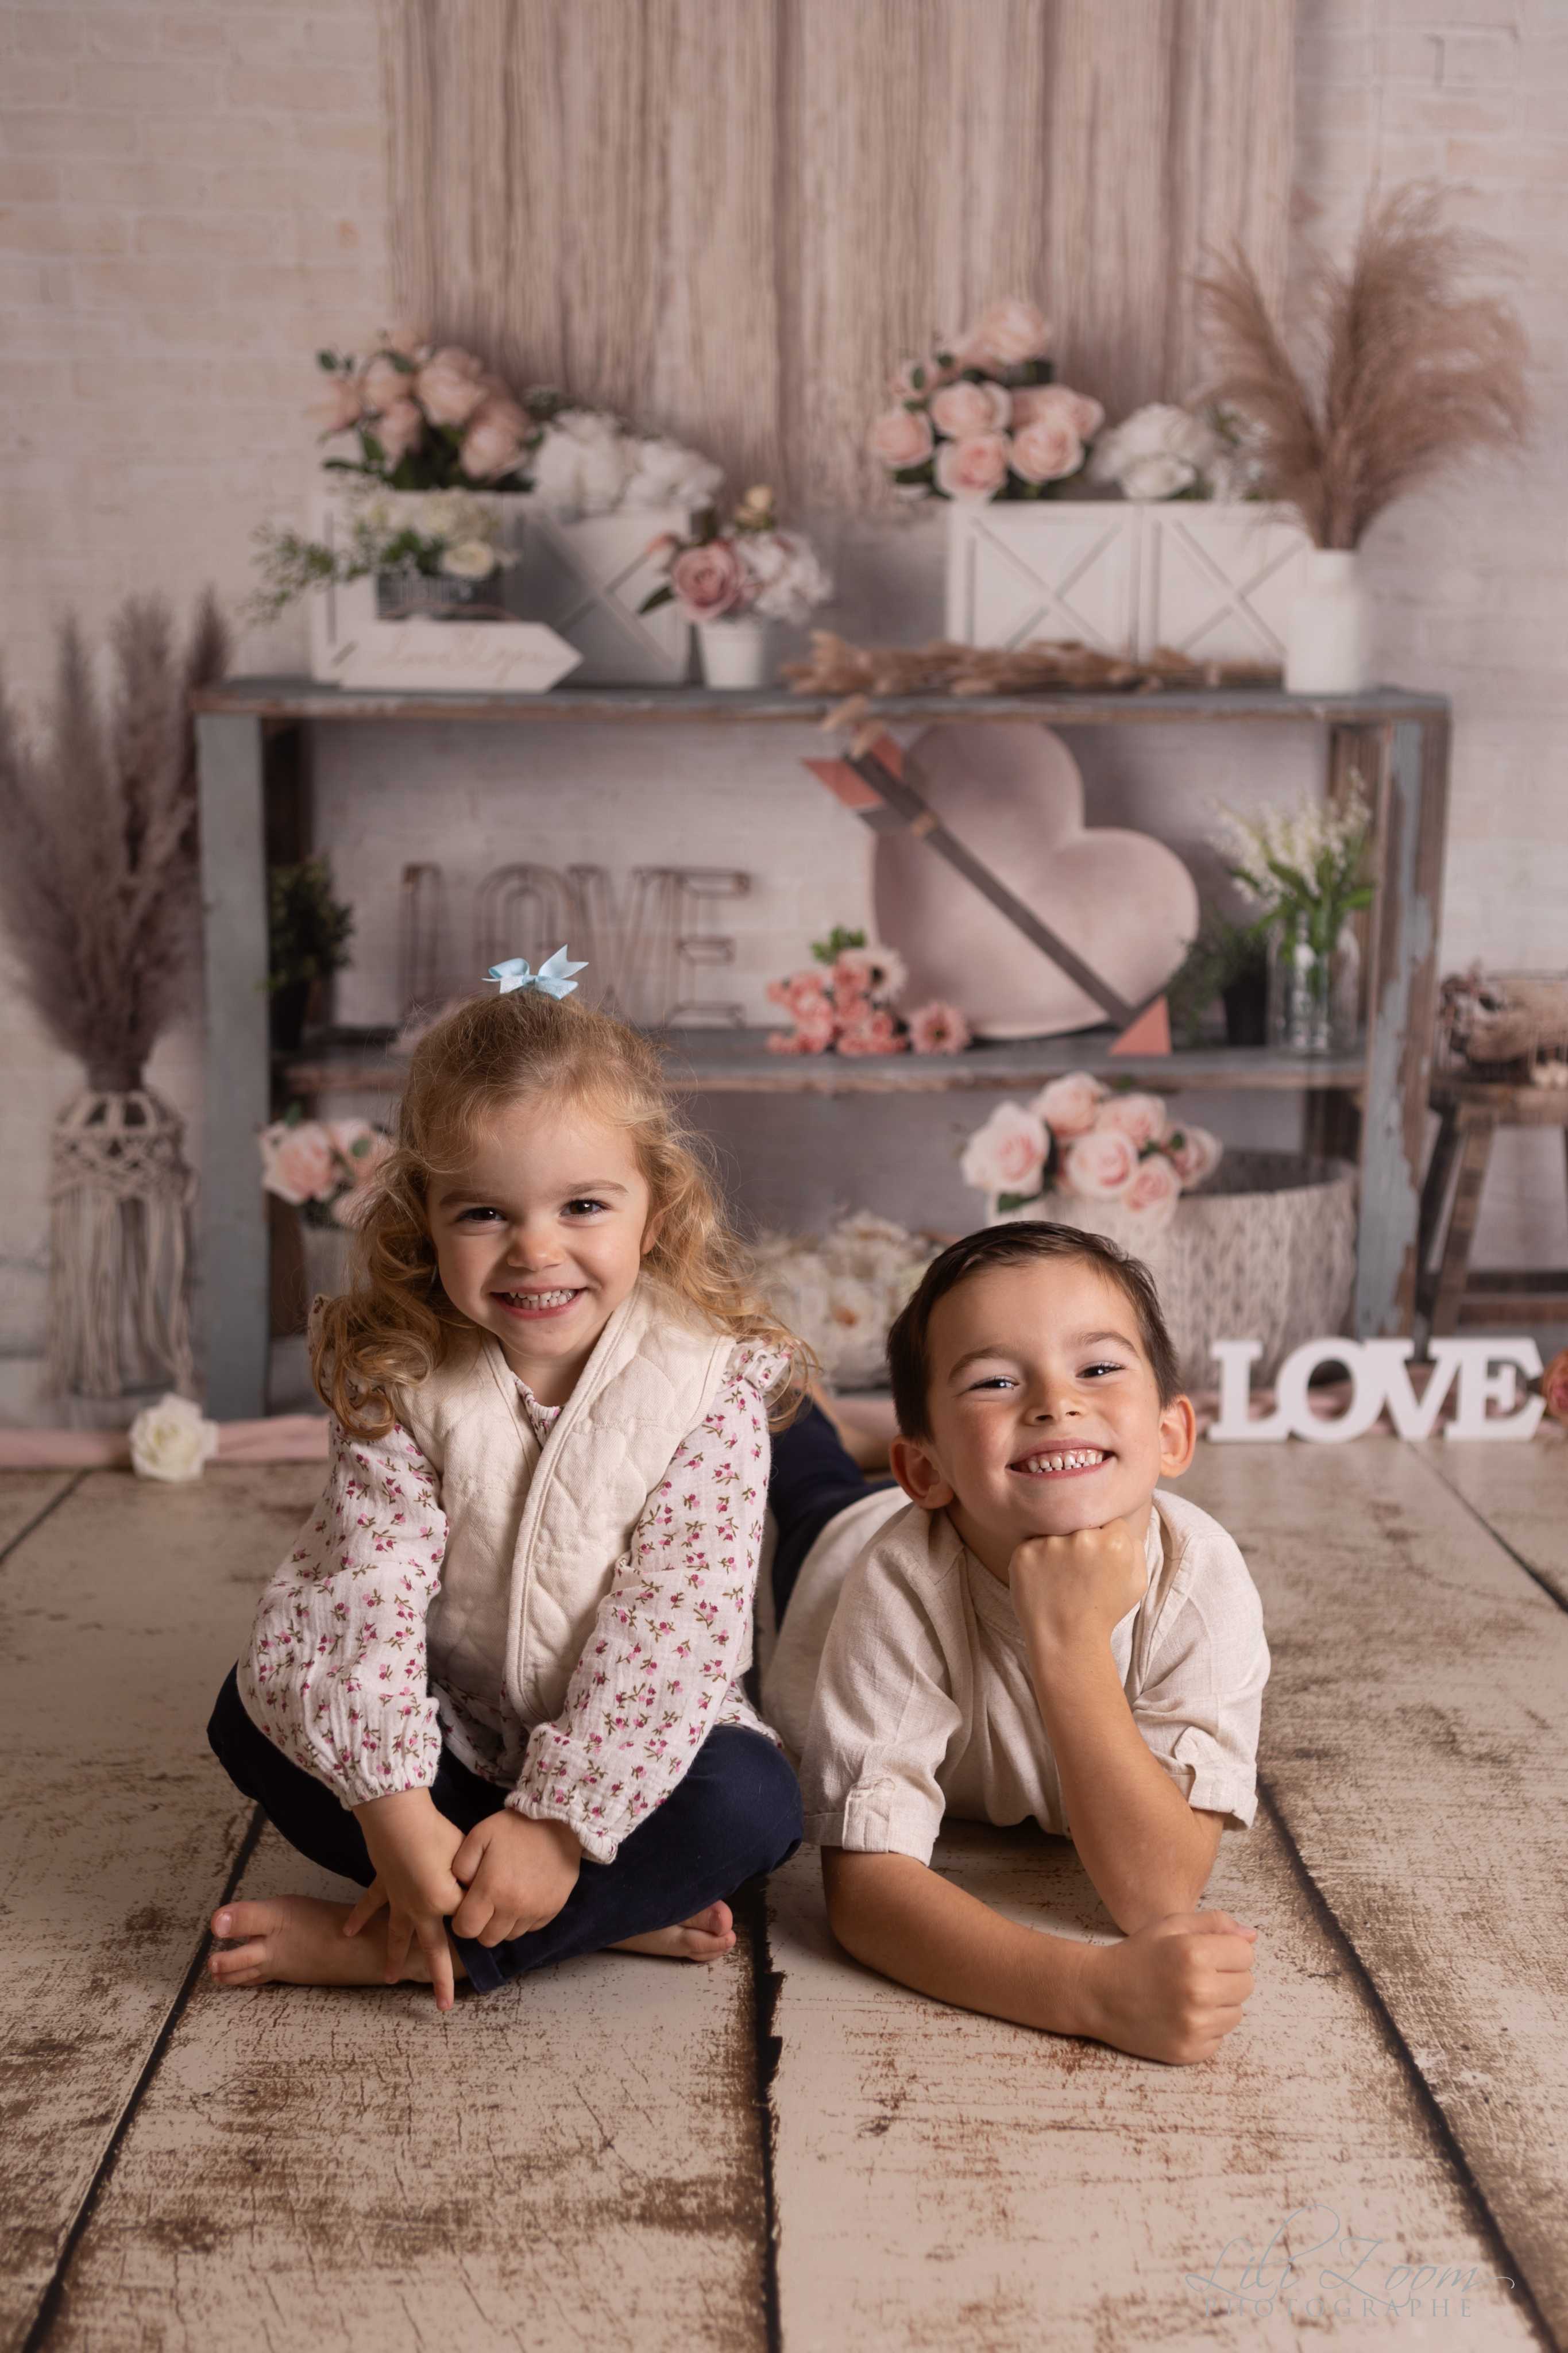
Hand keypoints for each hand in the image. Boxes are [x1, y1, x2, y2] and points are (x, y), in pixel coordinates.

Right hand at [344, 1787, 465, 2011]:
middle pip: (433, 1950)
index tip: (492, 1904)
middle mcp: (420, 1909)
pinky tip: (346, 1934)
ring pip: (397, 1937)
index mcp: (443, 1903)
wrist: (397, 1817)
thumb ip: (474, 1880)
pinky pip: (370, 1904)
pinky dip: (358, 1918)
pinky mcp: (384, 1884)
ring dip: (394, 1959)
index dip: (480, 1912)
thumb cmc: (436, 1833)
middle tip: (444, 2007)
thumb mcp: (465, 1856)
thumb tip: (482, 1893)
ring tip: (390, 1981)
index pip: (468, 1919)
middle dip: (440, 1979)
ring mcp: (399, 1899)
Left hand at [449, 1809, 580, 1946]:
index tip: (466, 1908)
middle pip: (488, 1939)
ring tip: (505, 1899)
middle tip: (485, 1904)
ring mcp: (535, 1911)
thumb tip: (459, 1889)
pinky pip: (530, 1928)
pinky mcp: (552, 1910)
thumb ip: (461, 1865)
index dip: (461, 1922)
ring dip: (503, 1924)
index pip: (466, 1929)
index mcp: (492, 1889)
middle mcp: (513, 1907)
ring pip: (509, 1936)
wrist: (561, 1822)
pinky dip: (523, 1919)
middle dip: (481, 1926)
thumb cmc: (516, 1827)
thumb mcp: (480, 1835)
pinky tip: (524, 1897)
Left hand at [1009, 1517, 1146, 1650]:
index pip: (1110, 1522)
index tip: (1099, 1560)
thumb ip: (1136, 1547)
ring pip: (1056, 1533)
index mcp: (1115, 1542)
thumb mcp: (1136, 1582)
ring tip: (1060, 1579)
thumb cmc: (1104, 1612)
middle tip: (1078, 1571)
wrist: (1067, 1640)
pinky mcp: (1025, 1553)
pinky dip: (1036, 1561)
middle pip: (1082, 1524)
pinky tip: (1044, 1582)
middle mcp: (1083, 1538)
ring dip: (1057, 1550)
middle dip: (1082, 1542)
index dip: (1106, 1541)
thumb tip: (1122, 1525)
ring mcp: (1050, 1544)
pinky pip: (1032, 1546)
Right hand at [1078, 1910, 1258, 2064]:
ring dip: (1219, 2004)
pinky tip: (1181, 2016)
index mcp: (1194, 1954)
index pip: (1246, 1953)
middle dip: (1227, 1977)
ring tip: (1187, 1996)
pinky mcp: (1190, 2051)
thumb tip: (1252, 1936)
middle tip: (1195, 1975)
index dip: (1228, 1951)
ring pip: (1237, 2013)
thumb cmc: (1137, 1956)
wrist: (1099, 1994)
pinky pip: (1220, 2038)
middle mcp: (1198, 1991)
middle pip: (1247, 1984)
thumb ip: (1214, 1923)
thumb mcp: (1170, 1926)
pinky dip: (1207, 2028)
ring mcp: (1195, 2026)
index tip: (1206, 1954)